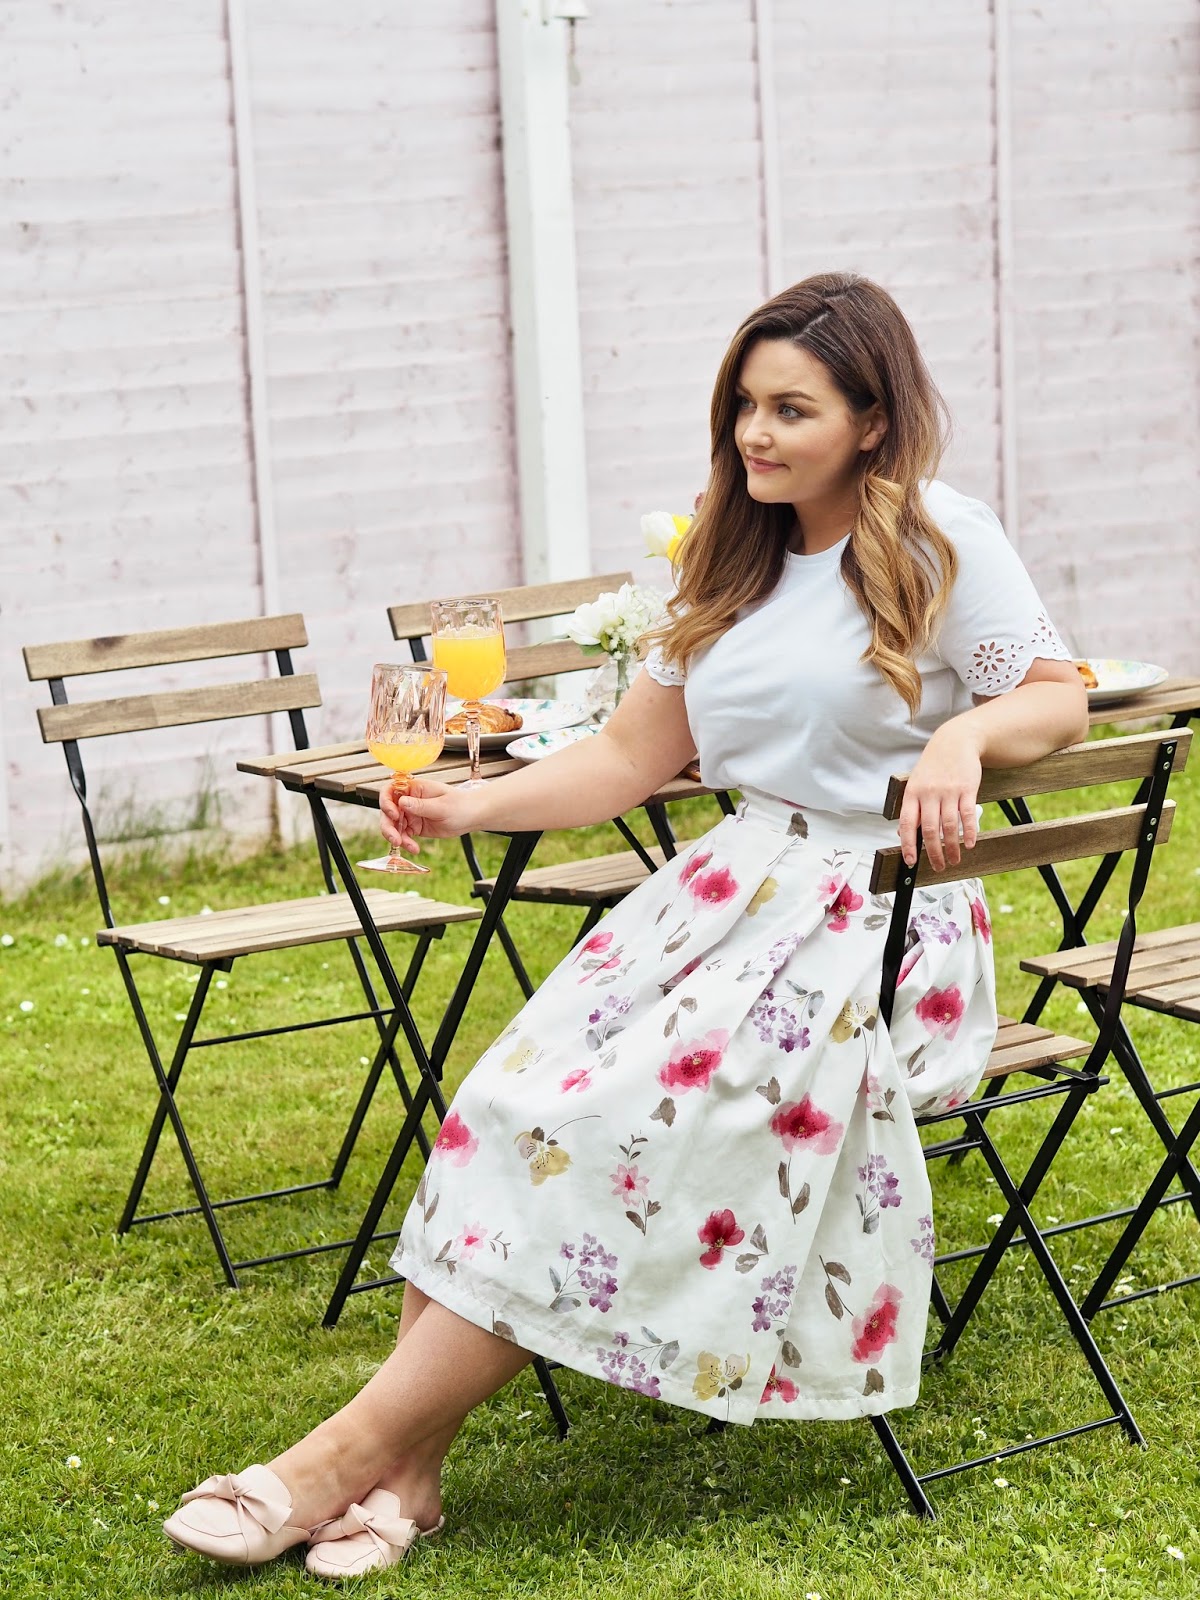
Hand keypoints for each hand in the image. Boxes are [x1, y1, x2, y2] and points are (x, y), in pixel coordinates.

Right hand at [380, 776, 479, 857]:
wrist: (472, 816)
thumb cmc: (461, 804)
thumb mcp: (442, 806)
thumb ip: (421, 805)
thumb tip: (402, 802)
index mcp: (414, 788)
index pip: (390, 790)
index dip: (386, 802)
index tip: (393, 814)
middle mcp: (409, 800)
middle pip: (388, 811)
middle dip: (388, 826)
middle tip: (395, 839)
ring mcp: (411, 814)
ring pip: (394, 826)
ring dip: (396, 837)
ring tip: (407, 846)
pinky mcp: (415, 827)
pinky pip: (404, 836)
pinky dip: (406, 843)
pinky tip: (414, 849)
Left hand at [897, 725, 982, 871]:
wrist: (955, 741)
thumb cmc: (934, 765)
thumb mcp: (916, 782)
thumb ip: (912, 807)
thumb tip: (905, 833)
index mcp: (913, 793)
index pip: (907, 824)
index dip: (908, 845)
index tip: (911, 861)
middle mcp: (929, 793)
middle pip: (930, 830)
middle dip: (934, 853)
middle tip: (938, 866)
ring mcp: (949, 791)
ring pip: (950, 826)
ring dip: (952, 847)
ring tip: (954, 859)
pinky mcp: (967, 789)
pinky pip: (967, 815)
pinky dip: (969, 832)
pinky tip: (969, 844)